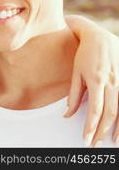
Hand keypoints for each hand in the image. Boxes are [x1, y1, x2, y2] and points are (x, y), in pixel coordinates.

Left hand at [64, 18, 118, 146]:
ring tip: (112, 141)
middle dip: (102, 131)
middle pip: (110, 113)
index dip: (91, 127)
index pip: (94, 110)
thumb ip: (73, 95)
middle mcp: (112, 82)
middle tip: (95, 144)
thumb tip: (67, 115)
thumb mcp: (75, 73)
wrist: (99, 37)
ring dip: (118, 128)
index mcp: (96, 80)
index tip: (86, 139)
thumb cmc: (84, 55)